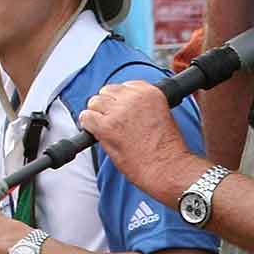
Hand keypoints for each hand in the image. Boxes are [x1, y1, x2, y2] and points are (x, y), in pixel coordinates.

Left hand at [77, 81, 194, 192]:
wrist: (168, 168)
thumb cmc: (166, 149)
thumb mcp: (161, 114)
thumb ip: (141, 104)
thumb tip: (121, 103)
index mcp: (150, 93)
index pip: (123, 86)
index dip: (120, 100)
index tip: (122, 111)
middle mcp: (134, 98)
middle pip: (106, 92)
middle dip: (107, 107)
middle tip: (114, 122)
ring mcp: (119, 112)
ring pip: (94, 103)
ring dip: (98, 116)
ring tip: (109, 130)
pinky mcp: (106, 127)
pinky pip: (86, 117)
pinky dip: (88, 126)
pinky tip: (99, 134)